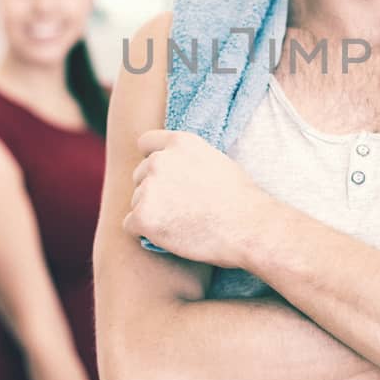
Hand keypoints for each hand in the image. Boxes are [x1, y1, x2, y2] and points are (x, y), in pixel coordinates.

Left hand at [126, 130, 268, 267]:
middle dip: (154, 191)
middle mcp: (160, 161)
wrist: (249, 229)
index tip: (163, 177)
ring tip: (183, 224)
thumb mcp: (216, 161)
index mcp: (180, 143)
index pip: (145, 143)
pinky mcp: (143, 216)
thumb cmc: (241, 200)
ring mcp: (149, 188)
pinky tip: (170, 236)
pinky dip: (145, 233)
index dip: (152, 160)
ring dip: (152, 213)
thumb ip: (188, 159)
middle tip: (180, 209)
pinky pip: (130, 225)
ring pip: (136, 202)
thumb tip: (174, 167)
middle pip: (139, 176)